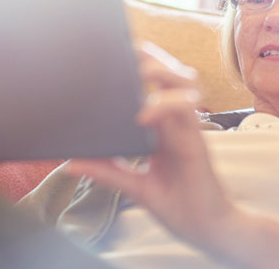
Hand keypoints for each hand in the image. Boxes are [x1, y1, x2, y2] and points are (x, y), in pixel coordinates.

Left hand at [65, 42, 278, 267]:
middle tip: (126, 48)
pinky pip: (186, 113)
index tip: (116, 52)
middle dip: (153, 57)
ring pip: (184, 84)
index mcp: (164, 129)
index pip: (156, 86)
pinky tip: (144, 114)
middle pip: (173, 75)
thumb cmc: (179, 207)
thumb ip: (107, 171)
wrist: (208, 231)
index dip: (142, 65)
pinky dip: (165, 106)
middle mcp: (178, 124)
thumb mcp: (134, 188)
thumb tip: (70, 162)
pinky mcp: (197, 144)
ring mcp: (189, 131)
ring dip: (162, 71)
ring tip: (137, 72)